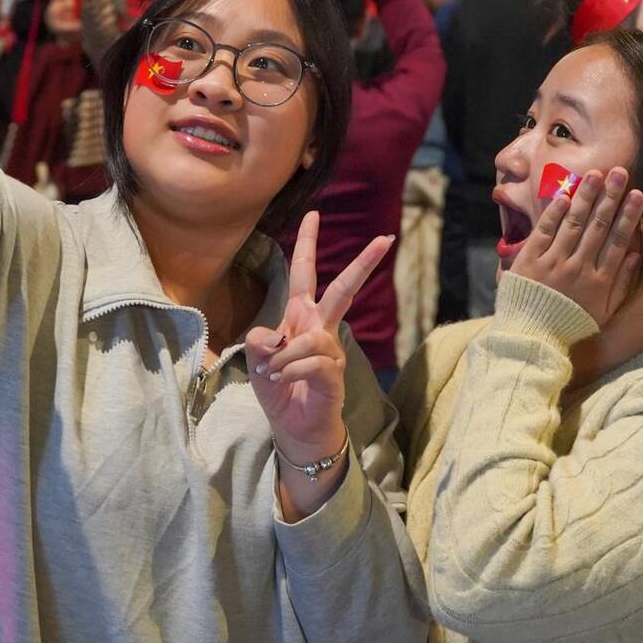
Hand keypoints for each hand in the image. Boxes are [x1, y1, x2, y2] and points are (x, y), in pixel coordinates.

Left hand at [246, 212, 391, 463]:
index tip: (314, 213)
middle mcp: (320, 327)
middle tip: (386, 238)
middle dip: (363, 264)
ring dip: (284, 356)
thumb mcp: (256, 362)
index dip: (307, 243)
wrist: (294, 428)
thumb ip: (257, 342)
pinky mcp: (334, 373)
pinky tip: (284, 382)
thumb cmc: (278, 389)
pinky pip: (310, 362)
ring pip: (311, 337)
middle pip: (343, 289)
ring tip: (272, 373)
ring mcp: (331, 350)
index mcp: (301, 316)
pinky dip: (289, 371)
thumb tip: (270, 335)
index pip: (304, 272)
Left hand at [509, 168, 642, 327]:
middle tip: (621, 173)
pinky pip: (544, 231)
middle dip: (611, 198)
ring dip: (585, 197)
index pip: (618, 242)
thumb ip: (621, 283)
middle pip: (598, 226)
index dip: (629, 217)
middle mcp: (578, 268)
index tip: (639, 195)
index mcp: (599, 281)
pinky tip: (565, 195)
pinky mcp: (530, 260)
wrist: (531, 336)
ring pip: (573, 223)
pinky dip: (554, 213)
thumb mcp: (604, 311)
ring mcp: (553, 262)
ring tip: (596, 174)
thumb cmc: (571, 322)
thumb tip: (636, 255)